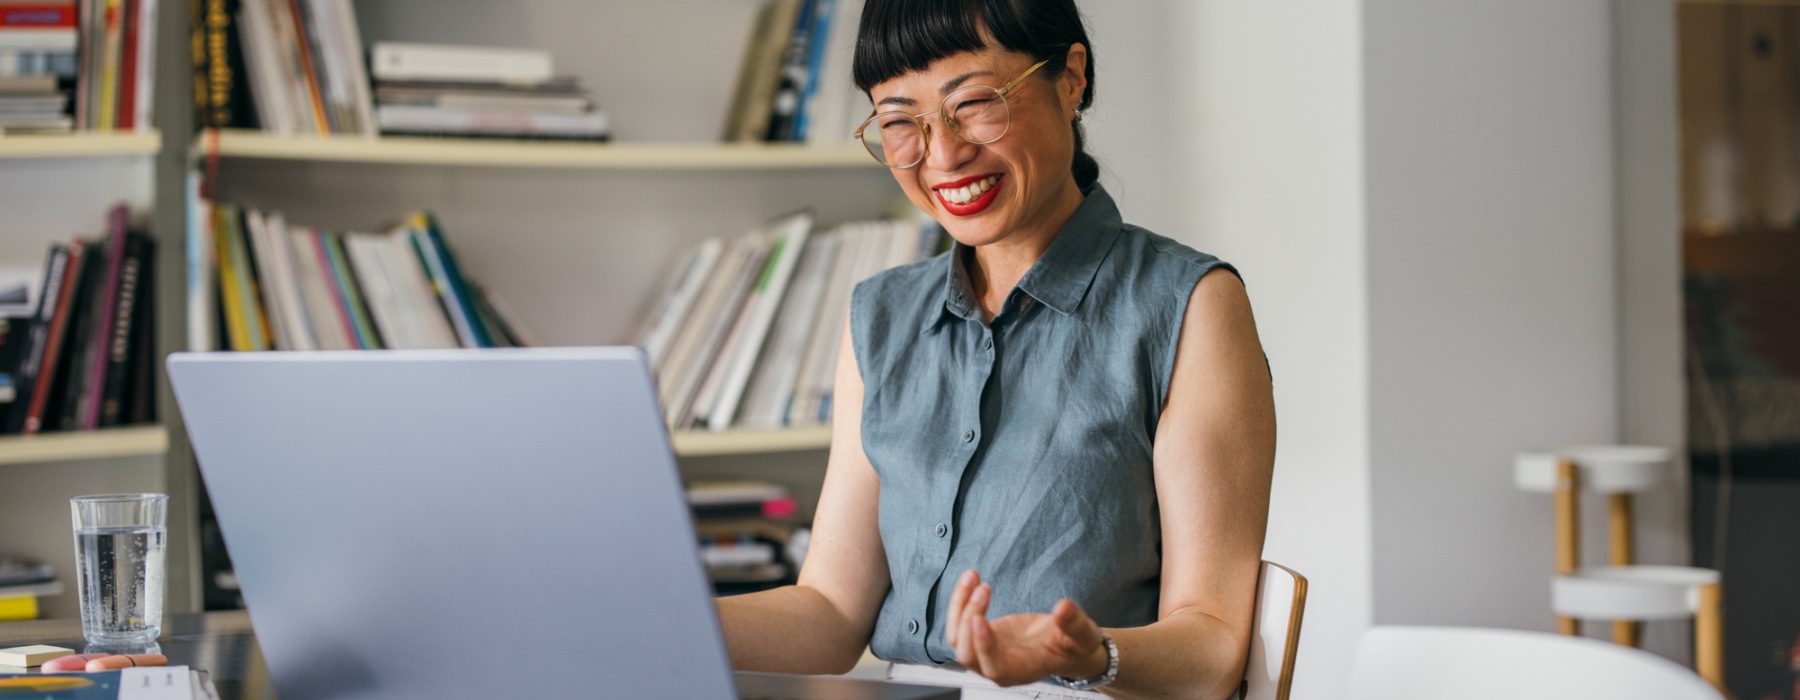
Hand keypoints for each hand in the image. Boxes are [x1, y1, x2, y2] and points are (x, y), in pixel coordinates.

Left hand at [944, 570, 1106, 686]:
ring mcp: (987, 652)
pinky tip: (972, 579)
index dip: (983, 647)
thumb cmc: (1073, 645)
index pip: (994, 668)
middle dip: (969, 619)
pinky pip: (961, 622)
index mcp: (1022, 670)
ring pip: (957, 637)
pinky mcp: (982, 635)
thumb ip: (1075, 624)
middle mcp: (999, 666)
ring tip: (973, 578)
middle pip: (968, 653)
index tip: (979, 619)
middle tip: (984, 590)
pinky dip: (961, 600)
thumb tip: (1064, 607)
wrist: (1065, 644)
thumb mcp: (1083, 636)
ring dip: (960, 606)